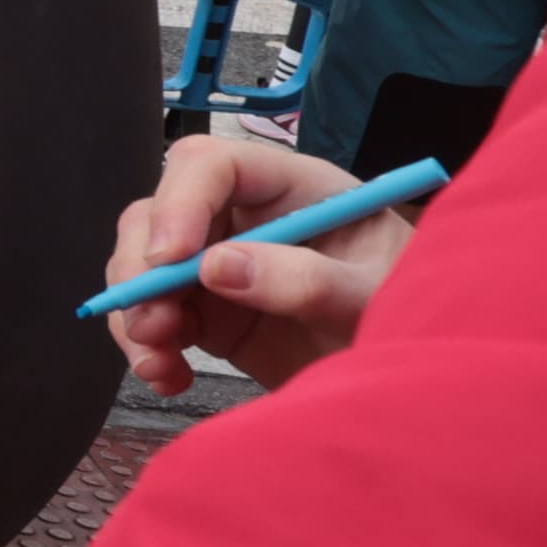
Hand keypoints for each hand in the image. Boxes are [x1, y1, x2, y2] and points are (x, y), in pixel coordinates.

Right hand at [103, 131, 414, 395]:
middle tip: (148, 323)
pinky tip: (169, 376)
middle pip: (159, 213)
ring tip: (157, 361)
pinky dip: (147, 348)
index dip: (179, 202)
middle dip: (139, 267)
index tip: (169, 261)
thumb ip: (305, 279)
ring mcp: (221, 264)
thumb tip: (217, 268)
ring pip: (143, 266)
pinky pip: (152, 316)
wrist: (411, 380)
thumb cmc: (409, 316)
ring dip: (134, 314)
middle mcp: (246, 218)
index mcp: (293, 189)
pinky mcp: (208, 311)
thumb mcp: (372, 295)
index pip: (212, 166)